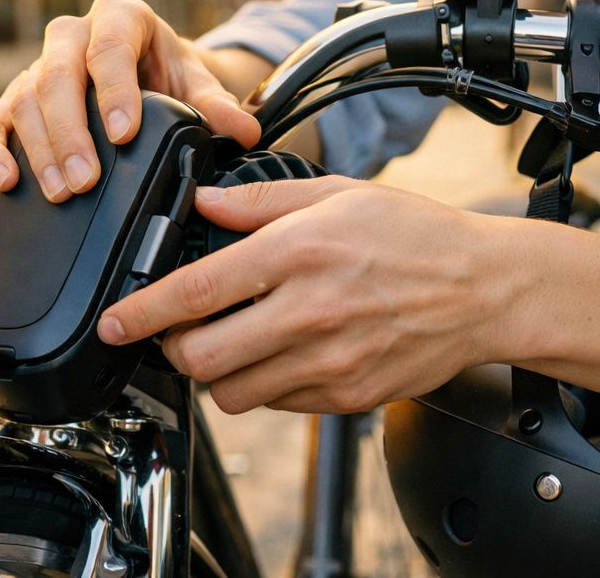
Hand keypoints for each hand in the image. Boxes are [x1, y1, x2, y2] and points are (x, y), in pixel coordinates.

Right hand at [0, 0, 259, 202]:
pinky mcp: (17, 95)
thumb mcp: (196, 82)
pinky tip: (7, 180)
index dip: (114, 92)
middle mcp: (72, 34)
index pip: (109, 48)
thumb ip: (217, 105)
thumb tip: (243, 131)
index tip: (124, 134)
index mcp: (119, 16)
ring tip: (61, 192)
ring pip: (25, 100)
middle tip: (86, 180)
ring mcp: (39, 64)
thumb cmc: (168, 72)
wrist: (145, 69)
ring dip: (39, 150)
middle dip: (70, 132)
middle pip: (57, 76)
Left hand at [99, 177, 533, 414]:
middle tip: (178, 332)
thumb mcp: (335, 194)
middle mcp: (310, 312)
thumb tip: (203, 203)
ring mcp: (329, 362)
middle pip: (203, 358)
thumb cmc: (416, 235)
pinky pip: (277, 405)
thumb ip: (258, 203)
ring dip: (217, 373)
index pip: (197, 291)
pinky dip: (264, 386)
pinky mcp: (346, 396)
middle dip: (174, 350)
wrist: (484, 288)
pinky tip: (280, 353)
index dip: (143, 312)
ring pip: (234, 393)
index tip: (114, 323)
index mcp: (299, 253)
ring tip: (232, 342)